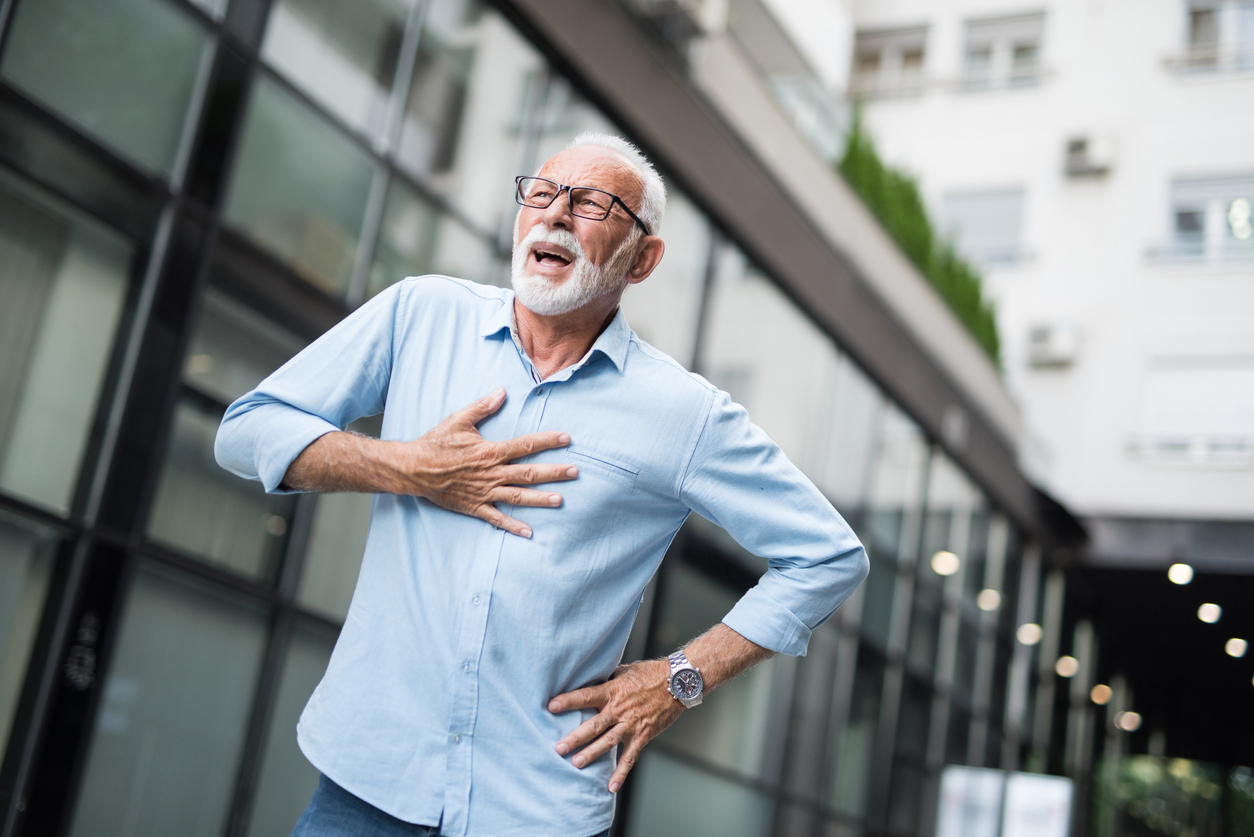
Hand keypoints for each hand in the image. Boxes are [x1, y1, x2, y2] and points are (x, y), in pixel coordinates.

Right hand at [403, 387, 575, 537]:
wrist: (413, 469)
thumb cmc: (436, 443)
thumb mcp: (459, 420)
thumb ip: (482, 407)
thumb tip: (502, 392)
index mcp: (490, 451)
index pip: (526, 445)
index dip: (547, 441)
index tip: (566, 439)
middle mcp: (491, 473)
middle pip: (529, 473)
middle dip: (554, 472)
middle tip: (575, 472)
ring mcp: (484, 492)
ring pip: (519, 496)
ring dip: (541, 499)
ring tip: (560, 500)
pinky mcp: (475, 507)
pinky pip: (497, 519)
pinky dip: (513, 526)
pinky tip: (529, 532)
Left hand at [548, 659, 682, 792]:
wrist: (678, 683)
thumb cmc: (650, 673)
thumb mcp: (625, 671)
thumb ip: (607, 678)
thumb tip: (589, 679)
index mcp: (613, 691)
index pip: (586, 696)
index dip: (568, 701)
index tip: (551, 707)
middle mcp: (619, 709)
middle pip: (593, 725)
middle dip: (575, 737)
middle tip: (558, 748)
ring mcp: (631, 724)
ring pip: (608, 742)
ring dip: (592, 754)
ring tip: (576, 764)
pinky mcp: (642, 736)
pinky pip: (630, 757)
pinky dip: (621, 773)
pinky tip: (610, 787)